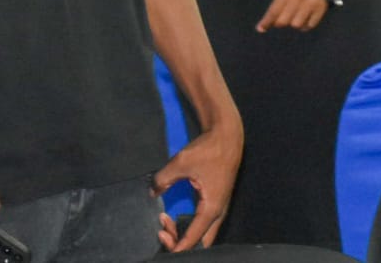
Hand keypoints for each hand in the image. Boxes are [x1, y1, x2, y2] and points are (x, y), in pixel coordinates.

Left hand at [152, 118, 242, 251]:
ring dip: (184, 233)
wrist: (227, 135)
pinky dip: (189, 226)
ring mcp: (219, 208)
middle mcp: (218, 212)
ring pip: (202, 234)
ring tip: (165, 221)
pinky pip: (203, 224)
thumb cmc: (209, 149)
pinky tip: (175, 216)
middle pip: (200, 243)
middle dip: (179, 243)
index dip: (175, 246)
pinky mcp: (217, 202)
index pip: (193, 240)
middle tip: (161, 231)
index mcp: (211, 208)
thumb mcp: (180, 162)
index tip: (160, 236)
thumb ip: (163, 179)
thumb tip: (152, 192)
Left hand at [255, 0, 327, 32]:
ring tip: (296, 17)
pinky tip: (306, 19)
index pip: (274, 11)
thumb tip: (265, 24)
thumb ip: (277, 5)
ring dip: (295, 24)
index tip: (261, 29)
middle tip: (283, 19)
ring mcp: (310, 4)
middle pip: (283, 21)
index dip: (266, 22)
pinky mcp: (320, 9)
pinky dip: (306, 25)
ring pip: (296, 25)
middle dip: (281, 23)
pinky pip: (309, 25)